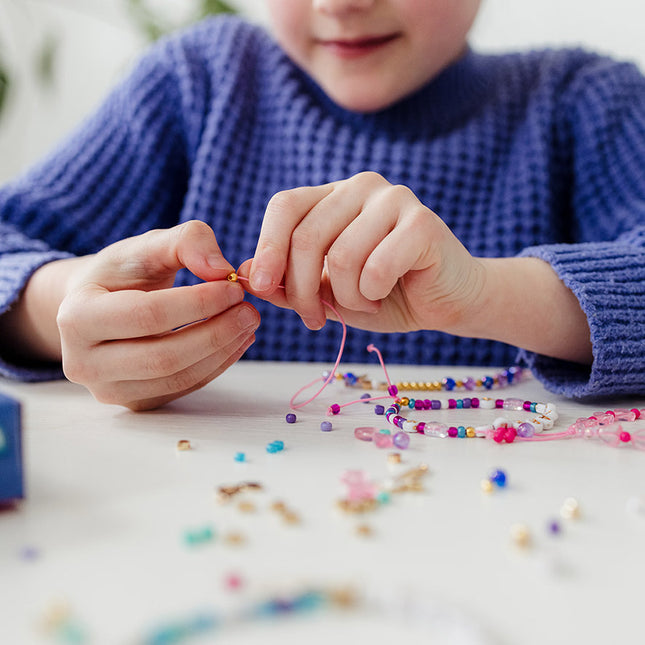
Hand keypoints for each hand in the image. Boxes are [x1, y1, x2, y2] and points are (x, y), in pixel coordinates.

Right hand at [49, 221, 259, 409]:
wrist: (97, 307)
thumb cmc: (123, 274)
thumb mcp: (148, 245)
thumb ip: (187, 242)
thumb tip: (222, 271)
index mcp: (77, 317)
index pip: (148, 315)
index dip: (198, 303)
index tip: (234, 288)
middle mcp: (83, 362)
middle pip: (164, 356)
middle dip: (216, 333)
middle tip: (250, 311)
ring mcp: (107, 389)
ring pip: (176, 378)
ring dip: (222, 351)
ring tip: (248, 324)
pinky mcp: (133, 402)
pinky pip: (182, 388)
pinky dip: (216, 365)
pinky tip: (235, 342)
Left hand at [239, 172, 484, 334]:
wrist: (444, 301)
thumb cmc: (382, 294)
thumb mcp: (324, 292)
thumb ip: (286, 282)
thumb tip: (242, 274)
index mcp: (334, 195)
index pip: (285, 205)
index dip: (266, 246)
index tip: (259, 287)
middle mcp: (362, 187)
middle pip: (307, 236)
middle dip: (301, 291)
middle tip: (314, 320)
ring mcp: (395, 199)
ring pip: (341, 257)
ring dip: (345, 297)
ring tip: (363, 302)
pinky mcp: (423, 223)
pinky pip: (375, 268)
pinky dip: (371, 296)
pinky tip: (384, 296)